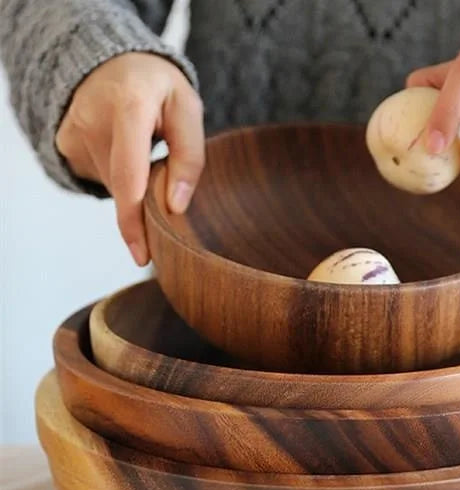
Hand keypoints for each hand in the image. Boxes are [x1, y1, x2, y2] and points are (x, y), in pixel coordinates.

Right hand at [55, 52, 204, 264]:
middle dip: (147, 207)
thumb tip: (176, 206)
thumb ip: (189, 156)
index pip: (130, 175)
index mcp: (129, 105)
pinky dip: (120, 177)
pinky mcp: (66, 145)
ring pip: (114, 187)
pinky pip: (102, 178)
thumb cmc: (156, 86)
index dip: (134, 221)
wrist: (110, 61)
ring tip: (145, 152)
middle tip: (166, 192)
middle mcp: (93, 120)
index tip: (143, 254)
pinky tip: (125, 152)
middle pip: (124, 188)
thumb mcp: (187, 109)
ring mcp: (74, 134)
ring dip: (136, 186)